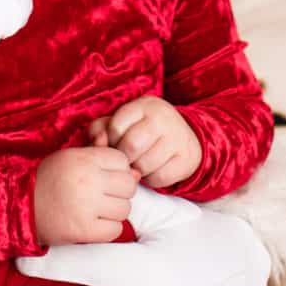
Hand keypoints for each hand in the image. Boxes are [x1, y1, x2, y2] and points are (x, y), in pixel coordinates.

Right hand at [32, 147, 136, 246]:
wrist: (18, 208)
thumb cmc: (46, 180)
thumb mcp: (69, 159)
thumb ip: (100, 158)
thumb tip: (135, 171)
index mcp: (83, 159)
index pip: (122, 161)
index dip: (116, 170)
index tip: (104, 177)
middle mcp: (87, 180)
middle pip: (128, 185)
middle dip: (120, 191)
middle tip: (103, 196)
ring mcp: (87, 206)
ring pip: (125, 208)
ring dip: (115, 211)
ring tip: (96, 210)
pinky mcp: (84, 230)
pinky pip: (115, 229)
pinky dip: (108, 229)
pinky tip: (93, 224)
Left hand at [87, 97, 201, 188]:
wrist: (183, 138)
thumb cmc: (141, 131)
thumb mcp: (121, 123)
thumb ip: (101, 130)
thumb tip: (99, 142)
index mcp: (144, 105)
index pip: (115, 128)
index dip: (111, 141)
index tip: (117, 143)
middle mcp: (163, 117)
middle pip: (131, 146)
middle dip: (125, 157)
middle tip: (129, 157)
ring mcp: (177, 137)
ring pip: (144, 165)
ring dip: (137, 170)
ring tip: (140, 163)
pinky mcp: (187, 158)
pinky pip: (160, 178)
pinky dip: (151, 179)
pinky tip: (153, 170)